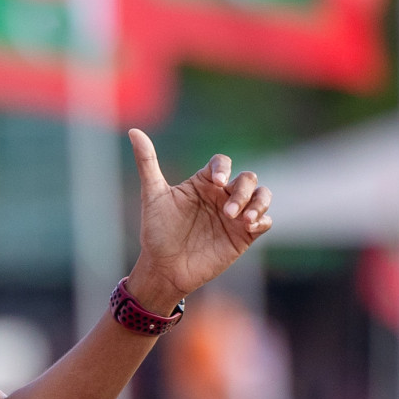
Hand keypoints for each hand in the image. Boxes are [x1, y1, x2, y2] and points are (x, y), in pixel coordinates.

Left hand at [124, 127, 271, 313]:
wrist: (164, 268)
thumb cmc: (156, 231)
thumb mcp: (152, 195)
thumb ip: (147, 162)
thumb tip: (133, 131)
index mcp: (202, 183)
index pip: (222, 163)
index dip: (223, 168)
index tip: (217, 181)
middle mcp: (221, 196)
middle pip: (248, 178)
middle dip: (242, 191)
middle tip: (227, 211)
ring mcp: (235, 215)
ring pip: (263, 196)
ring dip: (259, 203)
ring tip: (243, 219)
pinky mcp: (244, 235)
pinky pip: (266, 221)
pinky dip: (263, 220)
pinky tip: (249, 227)